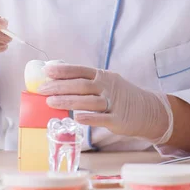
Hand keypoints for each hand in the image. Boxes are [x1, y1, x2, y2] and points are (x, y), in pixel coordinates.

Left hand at [39, 64, 172, 143]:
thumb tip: (59, 81)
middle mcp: (108, 87)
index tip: (46, 71)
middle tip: (42, 89)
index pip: (80, 70)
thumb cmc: (120, 96)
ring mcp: (114, 103)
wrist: (148, 110)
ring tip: (50, 102)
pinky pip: (102, 118)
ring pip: (89, 101)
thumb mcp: (107, 83)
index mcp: (103, 76)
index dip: (63, 70)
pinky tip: (75, 117)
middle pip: (81, 85)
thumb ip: (87, 82)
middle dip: (60, 86)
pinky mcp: (119, 119)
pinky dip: (89, 117)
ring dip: (68, 101)